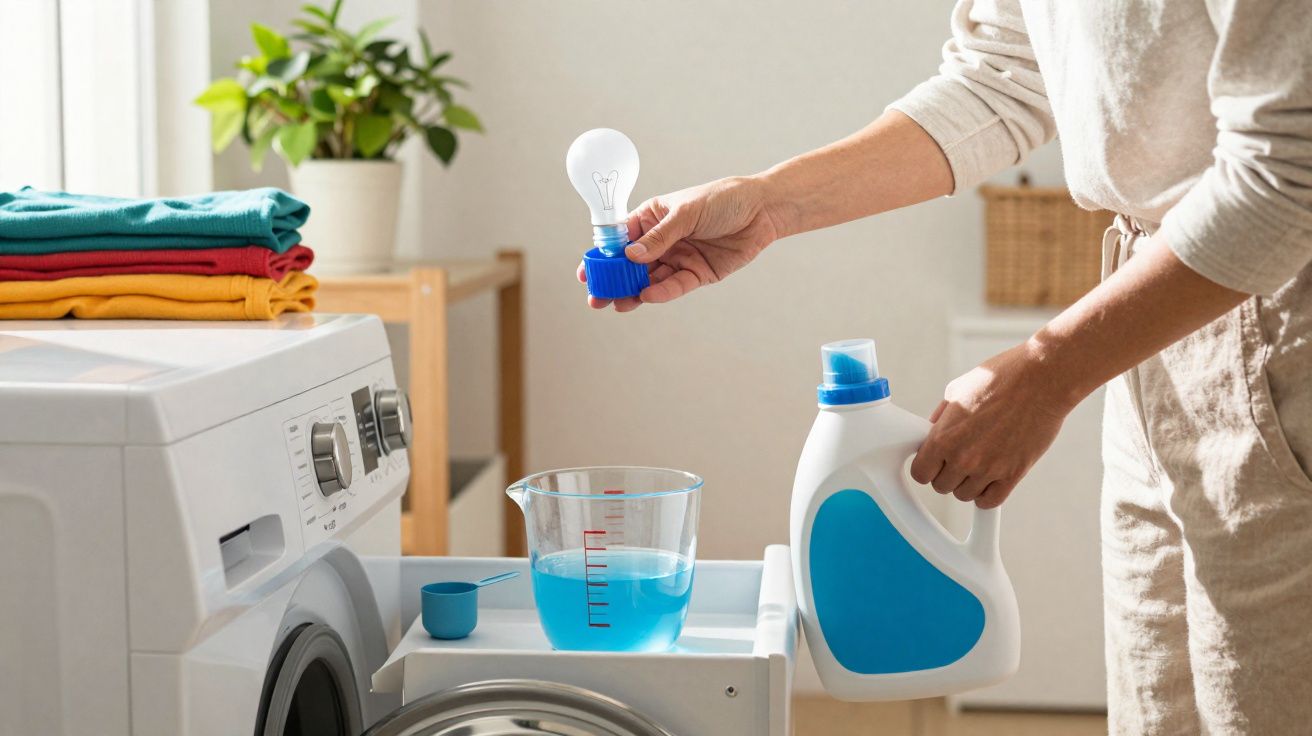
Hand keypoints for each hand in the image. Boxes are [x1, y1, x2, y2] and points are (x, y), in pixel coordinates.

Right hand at [577, 175, 782, 311]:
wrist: (763, 209)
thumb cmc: (724, 199)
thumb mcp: (687, 212)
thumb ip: (660, 237)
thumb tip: (631, 256)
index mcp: (652, 218)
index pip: (621, 238)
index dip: (603, 255)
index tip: (587, 270)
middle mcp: (662, 241)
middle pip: (631, 265)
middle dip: (613, 281)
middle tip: (596, 297)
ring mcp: (679, 258)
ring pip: (650, 279)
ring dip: (633, 292)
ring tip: (616, 303)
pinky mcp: (697, 274)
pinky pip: (675, 286)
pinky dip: (661, 292)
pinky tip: (646, 296)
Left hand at [909, 342, 1077, 507]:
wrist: (1042, 380)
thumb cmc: (1002, 378)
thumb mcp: (957, 391)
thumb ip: (941, 417)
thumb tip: (932, 431)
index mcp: (944, 437)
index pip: (920, 473)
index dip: (926, 467)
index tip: (933, 461)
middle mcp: (963, 457)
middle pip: (941, 486)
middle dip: (946, 474)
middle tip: (957, 459)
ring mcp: (989, 469)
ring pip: (965, 495)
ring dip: (968, 483)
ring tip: (977, 464)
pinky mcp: (1013, 474)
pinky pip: (990, 501)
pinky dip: (987, 494)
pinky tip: (990, 479)